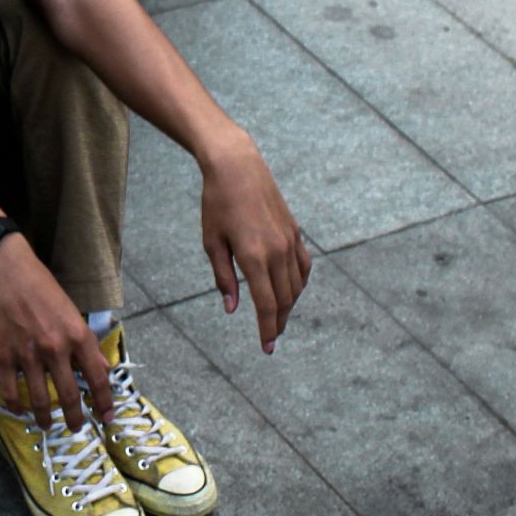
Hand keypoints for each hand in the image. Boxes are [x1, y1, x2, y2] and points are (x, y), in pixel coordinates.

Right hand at [0, 236, 113, 430]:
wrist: (5, 269)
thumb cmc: (40, 285)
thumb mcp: (71, 311)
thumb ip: (86, 343)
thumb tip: (101, 367)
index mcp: (77, 336)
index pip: (97, 378)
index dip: (104, 402)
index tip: (106, 417)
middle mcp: (55, 349)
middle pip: (69, 397)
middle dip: (75, 419)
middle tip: (76, 428)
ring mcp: (27, 355)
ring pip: (40, 400)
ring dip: (45, 418)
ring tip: (47, 425)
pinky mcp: (3, 356)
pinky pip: (11, 391)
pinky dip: (16, 406)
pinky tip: (21, 410)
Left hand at [199, 130, 309, 353]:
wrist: (237, 167)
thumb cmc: (217, 204)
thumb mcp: (212, 242)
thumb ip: (223, 277)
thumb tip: (233, 308)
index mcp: (253, 256)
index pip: (267, 304)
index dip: (267, 329)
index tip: (267, 348)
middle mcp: (277, 251)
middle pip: (285, 299)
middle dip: (278, 322)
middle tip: (270, 338)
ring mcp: (289, 241)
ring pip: (296, 285)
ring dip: (289, 305)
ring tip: (277, 318)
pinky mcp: (295, 232)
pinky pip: (303, 266)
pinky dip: (299, 284)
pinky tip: (290, 291)